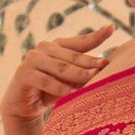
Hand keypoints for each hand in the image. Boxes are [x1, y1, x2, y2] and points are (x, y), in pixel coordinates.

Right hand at [0, 22, 114, 122]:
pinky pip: (46, 81)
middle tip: (104, 66)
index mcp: (57, 46)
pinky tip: (72, 93)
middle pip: (73, 57)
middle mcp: (44, 48)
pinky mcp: (23, 73)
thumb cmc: (48, 91)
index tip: (111, 28)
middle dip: (90, 62)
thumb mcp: (66, 80)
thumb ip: (80, 71)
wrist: (22, 106)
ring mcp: (32, 59)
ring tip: (93, 79)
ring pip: (61, 68)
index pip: (80, 42)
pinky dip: (60, 88)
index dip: (96, 36)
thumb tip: (105, 67)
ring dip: (78, 75)